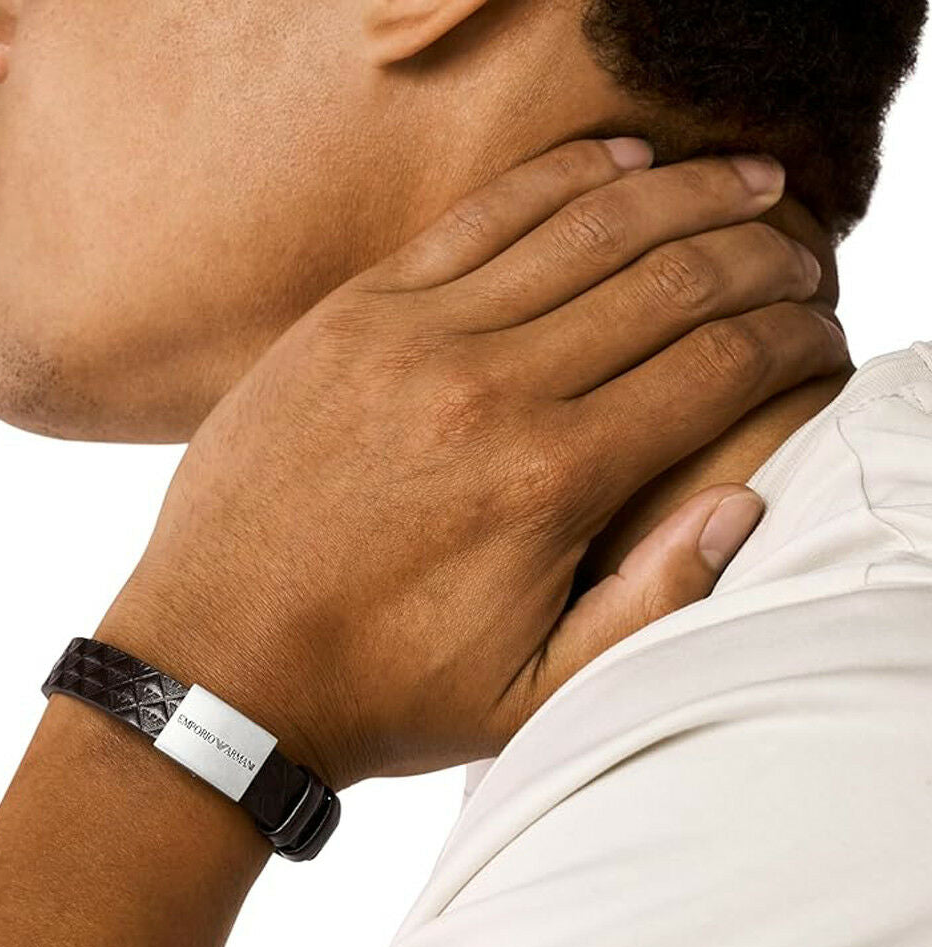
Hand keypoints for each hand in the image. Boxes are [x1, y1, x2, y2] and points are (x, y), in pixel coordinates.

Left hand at [99, 138, 847, 791]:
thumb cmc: (376, 689)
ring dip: (685, 193)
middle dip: (760, 257)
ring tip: (748, 182)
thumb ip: (648, 608)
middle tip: (801, 257)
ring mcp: (412, 337)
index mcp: (547, 482)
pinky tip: (621, 160)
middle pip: (668, 278)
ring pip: (584, 226)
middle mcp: (489, 388)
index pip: (715, 366)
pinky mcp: (350, 316)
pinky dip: (562, 177)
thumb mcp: (530, 694)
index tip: (818, 335)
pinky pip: (479, 218)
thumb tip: (742, 503)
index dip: (792, 337)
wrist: (218, 664)